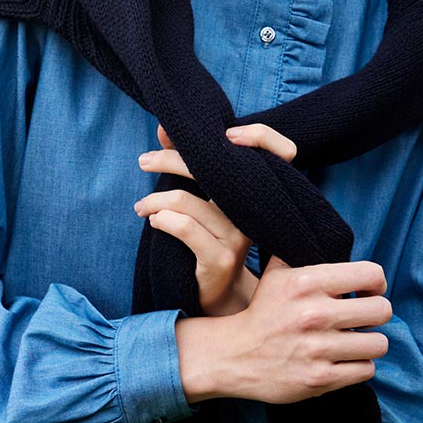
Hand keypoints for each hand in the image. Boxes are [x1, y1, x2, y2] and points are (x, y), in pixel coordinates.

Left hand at [132, 121, 297, 316]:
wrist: (219, 294)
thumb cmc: (210, 238)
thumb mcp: (204, 197)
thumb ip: (190, 161)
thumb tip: (164, 127)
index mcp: (258, 191)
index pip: (281, 150)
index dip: (261, 135)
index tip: (224, 133)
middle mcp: (255, 211)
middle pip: (213, 167)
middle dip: (170, 159)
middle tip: (144, 161)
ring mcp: (240, 237)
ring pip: (185, 200)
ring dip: (153, 200)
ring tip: (141, 207)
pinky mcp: (221, 260)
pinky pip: (184, 228)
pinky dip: (161, 219)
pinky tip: (153, 222)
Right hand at [175, 253, 392, 405]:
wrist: (235, 355)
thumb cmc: (263, 313)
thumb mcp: (276, 274)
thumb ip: (301, 252)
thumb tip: (326, 236)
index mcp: (307, 283)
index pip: (372, 274)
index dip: (376, 284)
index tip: (368, 293)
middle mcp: (314, 314)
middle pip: (382, 311)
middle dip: (375, 315)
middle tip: (362, 319)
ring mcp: (318, 349)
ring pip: (378, 343)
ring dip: (369, 343)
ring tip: (354, 342)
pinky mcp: (320, 379)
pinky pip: (366, 370)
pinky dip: (358, 366)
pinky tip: (343, 360)